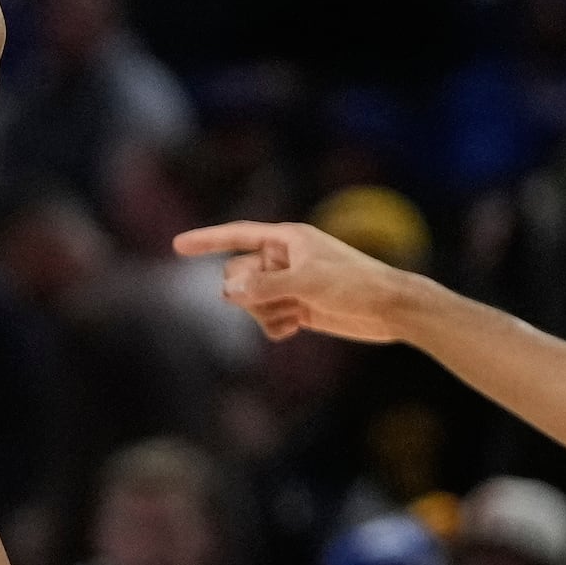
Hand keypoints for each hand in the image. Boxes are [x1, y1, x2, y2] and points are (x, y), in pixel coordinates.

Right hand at [172, 221, 419, 344]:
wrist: (389, 309)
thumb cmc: (354, 284)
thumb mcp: (306, 283)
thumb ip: (264, 288)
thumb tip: (227, 293)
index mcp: (286, 239)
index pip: (236, 236)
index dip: (206, 240)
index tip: (176, 245)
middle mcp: (283, 259)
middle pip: (238, 275)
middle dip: (249, 293)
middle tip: (281, 298)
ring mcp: (288, 284)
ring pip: (249, 301)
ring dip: (264, 313)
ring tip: (295, 315)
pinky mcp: (296, 308)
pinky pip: (265, 319)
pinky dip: (274, 326)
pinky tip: (296, 328)